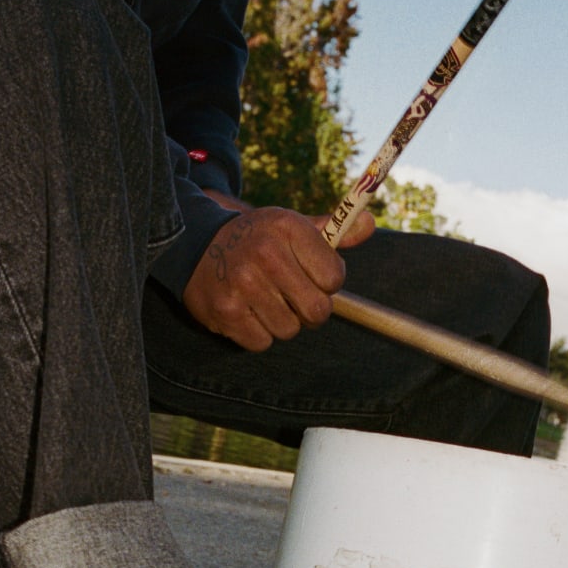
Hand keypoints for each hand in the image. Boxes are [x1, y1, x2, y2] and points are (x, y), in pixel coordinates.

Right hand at [184, 197, 374, 350]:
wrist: (198, 246)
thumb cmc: (258, 240)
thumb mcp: (292, 227)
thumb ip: (333, 231)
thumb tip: (369, 224)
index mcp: (288, 228)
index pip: (334, 278)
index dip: (327, 284)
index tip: (311, 277)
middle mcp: (266, 254)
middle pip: (317, 311)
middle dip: (310, 311)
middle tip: (293, 298)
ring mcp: (243, 284)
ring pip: (289, 330)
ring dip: (282, 323)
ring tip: (265, 302)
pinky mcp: (225, 312)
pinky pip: (262, 343)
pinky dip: (258, 334)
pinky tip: (247, 312)